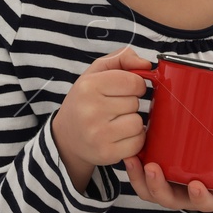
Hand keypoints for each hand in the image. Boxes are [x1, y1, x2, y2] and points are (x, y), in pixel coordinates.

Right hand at [51, 47, 155, 189]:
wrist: (66, 137)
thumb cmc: (85, 100)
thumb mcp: (96, 72)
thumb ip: (122, 58)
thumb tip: (147, 64)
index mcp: (88, 86)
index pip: (132, 81)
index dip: (135, 85)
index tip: (126, 89)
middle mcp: (91, 110)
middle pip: (135, 102)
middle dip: (130, 104)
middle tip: (114, 108)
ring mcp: (98, 134)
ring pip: (138, 123)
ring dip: (133, 122)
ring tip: (117, 122)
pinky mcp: (106, 153)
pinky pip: (137, 143)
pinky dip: (133, 139)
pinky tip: (119, 136)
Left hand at [124, 152, 212, 212]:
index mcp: (209, 199)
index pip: (202, 202)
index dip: (198, 197)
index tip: (197, 186)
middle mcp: (186, 197)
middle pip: (167, 198)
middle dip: (158, 186)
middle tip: (153, 168)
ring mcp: (171, 188)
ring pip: (150, 190)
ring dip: (139, 177)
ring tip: (133, 160)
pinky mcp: (160, 175)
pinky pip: (143, 178)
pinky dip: (134, 169)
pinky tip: (129, 153)